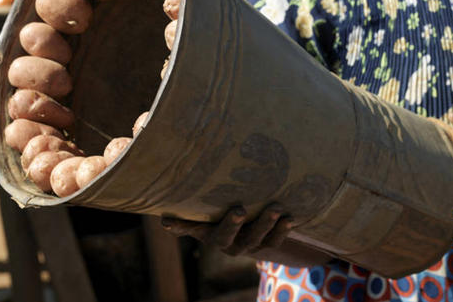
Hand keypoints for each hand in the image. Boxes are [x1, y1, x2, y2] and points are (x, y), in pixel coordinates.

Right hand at [160, 203, 292, 256]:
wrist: (251, 226)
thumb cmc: (220, 214)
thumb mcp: (203, 216)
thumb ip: (186, 218)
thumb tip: (162, 220)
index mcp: (209, 234)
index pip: (195, 230)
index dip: (183, 227)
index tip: (172, 219)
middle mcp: (229, 244)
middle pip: (229, 238)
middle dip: (234, 225)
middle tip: (240, 209)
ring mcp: (250, 244)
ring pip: (257, 238)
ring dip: (266, 224)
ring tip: (275, 207)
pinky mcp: (268, 243)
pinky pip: (277, 240)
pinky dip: (284, 229)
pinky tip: (290, 216)